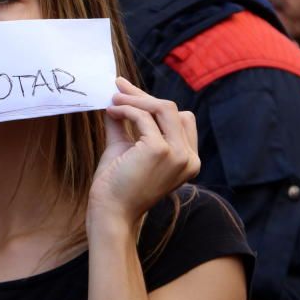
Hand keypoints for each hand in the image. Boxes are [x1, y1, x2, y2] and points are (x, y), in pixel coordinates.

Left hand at [88, 77, 199, 229]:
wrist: (110, 212)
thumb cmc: (118, 185)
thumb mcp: (128, 148)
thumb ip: (128, 123)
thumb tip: (119, 96)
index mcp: (188, 160)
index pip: (181, 119)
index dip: (154, 104)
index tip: (129, 93)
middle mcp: (189, 158)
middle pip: (172, 109)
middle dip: (143, 96)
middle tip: (118, 87)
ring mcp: (178, 154)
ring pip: (162, 108)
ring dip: (135, 99)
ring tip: (113, 100)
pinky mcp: (160, 150)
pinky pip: (143, 116)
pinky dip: (126, 109)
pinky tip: (111, 112)